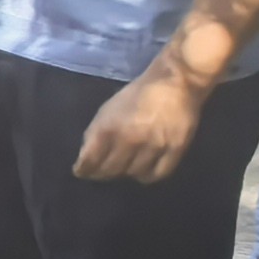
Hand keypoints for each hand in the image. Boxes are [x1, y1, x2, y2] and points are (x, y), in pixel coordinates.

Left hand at [75, 61, 209, 182]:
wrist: (175, 82)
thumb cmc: (138, 94)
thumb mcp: (107, 109)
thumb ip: (96, 132)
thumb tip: (87, 155)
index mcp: (108, 127)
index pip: (90, 160)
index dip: (84, 170)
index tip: (82, 172)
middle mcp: (130, 140)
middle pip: (110, 170)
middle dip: (101, 174)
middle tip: (100, 173)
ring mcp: (154, 146)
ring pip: (132, 174)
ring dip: (125, 174)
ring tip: (123, 168)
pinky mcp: (175, 150)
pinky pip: (157, 174)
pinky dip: (147, 176)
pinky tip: (143, 170)